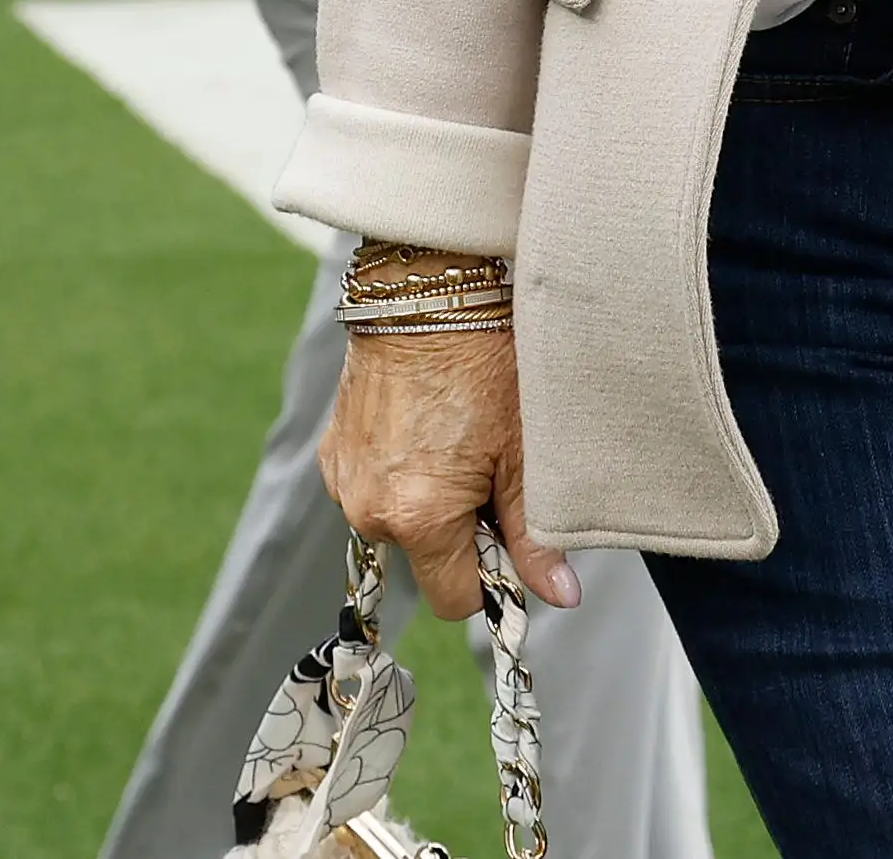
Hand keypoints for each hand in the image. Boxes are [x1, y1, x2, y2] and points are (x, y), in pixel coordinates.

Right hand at [323, 322, 577, 620]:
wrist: (424, 293)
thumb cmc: (482, 364)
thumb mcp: (521, 452)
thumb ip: (535, 535)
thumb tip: (560, 597)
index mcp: (419, 517)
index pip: (456, 600)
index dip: (490, 575)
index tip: (508, 532)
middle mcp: (369, 509)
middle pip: (425, 561)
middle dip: (458, 537)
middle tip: (486, 474)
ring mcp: (344, 481)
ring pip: (397, 525)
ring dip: (425, 505)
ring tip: (454, 443)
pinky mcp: (332, 453)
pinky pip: (371, 490)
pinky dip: (398, 476)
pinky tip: (423, 428)